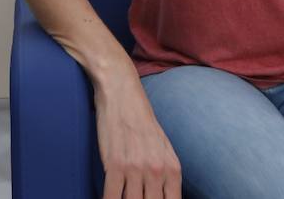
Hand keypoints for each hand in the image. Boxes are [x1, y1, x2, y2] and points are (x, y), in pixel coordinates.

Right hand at [94, 73, 181, 198]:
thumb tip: (163, 196)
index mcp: (172, 169)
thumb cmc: (142, 122)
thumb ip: (166, 176)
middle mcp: (157, 170)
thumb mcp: (163, 149)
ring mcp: (135, 168)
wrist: (122, 95)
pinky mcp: (114, 164)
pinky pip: (111, 197)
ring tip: (122, 198)